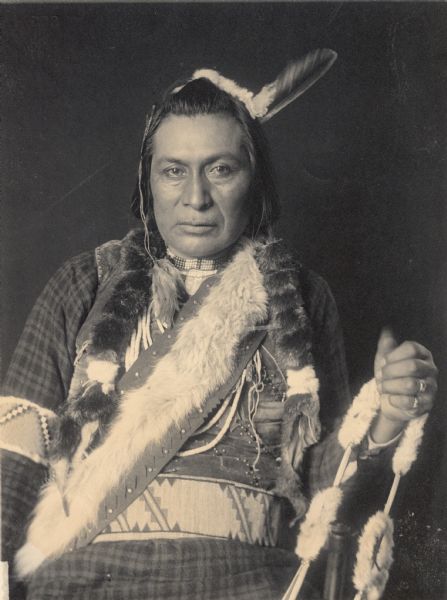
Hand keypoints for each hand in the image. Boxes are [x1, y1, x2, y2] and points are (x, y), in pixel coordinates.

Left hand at [371, 328, 437, 442]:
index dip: (393, 355)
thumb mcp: (386, 358)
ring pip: (409, 384)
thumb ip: (386, 344)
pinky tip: (390, 398)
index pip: (411, 348)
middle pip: (412, 366)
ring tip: (384, 388)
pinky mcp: (425, 405)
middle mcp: (431, 370)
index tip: (384, 362)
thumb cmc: (391, 377)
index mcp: (423, 355)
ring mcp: (430, 388)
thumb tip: (386, 329)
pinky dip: (394, 399)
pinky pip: (408, 401)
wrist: (391, 402)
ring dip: (390, 386)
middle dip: (390, 372)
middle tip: (381, 376)